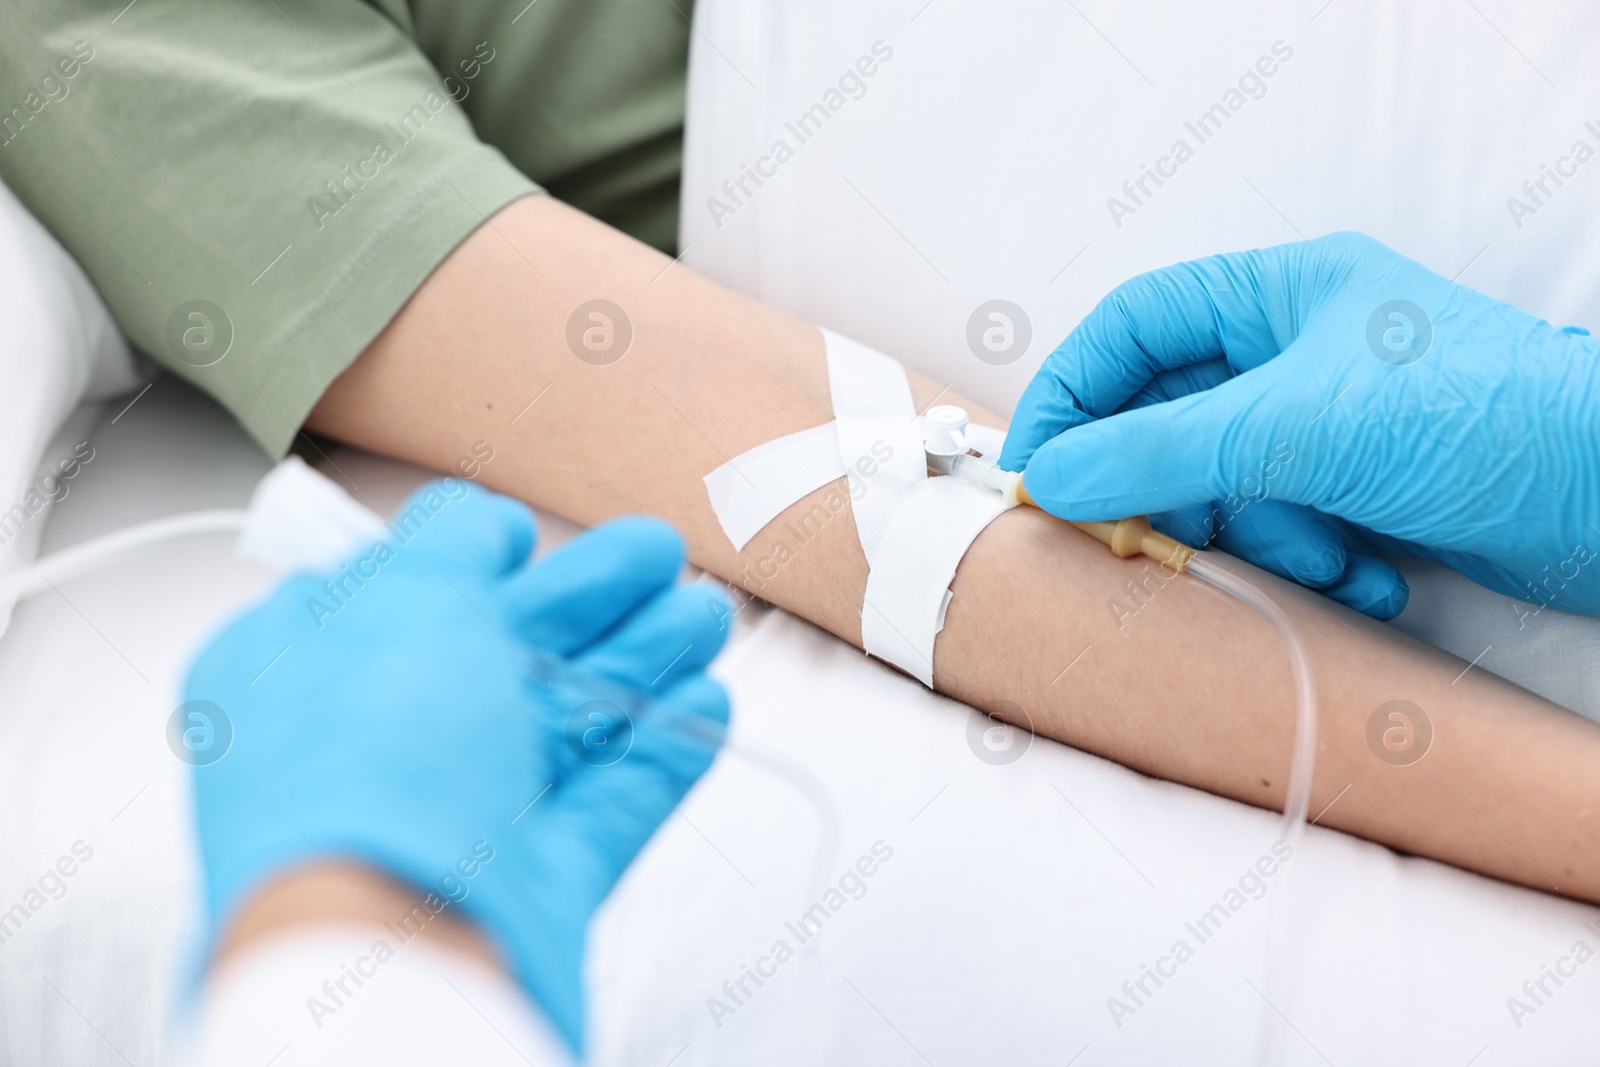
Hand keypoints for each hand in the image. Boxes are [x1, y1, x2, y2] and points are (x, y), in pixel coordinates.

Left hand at [184, 479, 732, 1052]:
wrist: (400, 940)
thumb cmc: (371, 762)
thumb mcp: (401, 594)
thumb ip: (448, 539)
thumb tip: (485, 529)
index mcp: (306, 669)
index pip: (397, 594)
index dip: (471, 559)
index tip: (528, 535)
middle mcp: (379, 744)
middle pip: (504, 652)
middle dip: (594, 595)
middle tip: (660, 553)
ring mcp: (458, 819)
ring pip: (565, 721)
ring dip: (643, 659)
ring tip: (705, 616)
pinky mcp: (531, 882)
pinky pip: (607, 802)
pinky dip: (660, 749)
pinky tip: (702, 703)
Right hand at [999, 231, 1599, 619]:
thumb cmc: (1477, 417)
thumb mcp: (1292, 427)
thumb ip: (1158, 451)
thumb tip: (1052, 476)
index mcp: (1280, 295)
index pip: (1135, 327)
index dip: (1073, 389)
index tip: (1033, 463)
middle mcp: (1297, 352)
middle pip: (1170, 415)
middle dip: (1166, 483)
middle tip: (1140, 534)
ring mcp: (1330, 423)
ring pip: (1226, 484)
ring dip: (1259, 536)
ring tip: (1315, 553)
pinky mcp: (1361, 490)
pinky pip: (1286, 526)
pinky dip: (1313, 559)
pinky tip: (1366, 571)